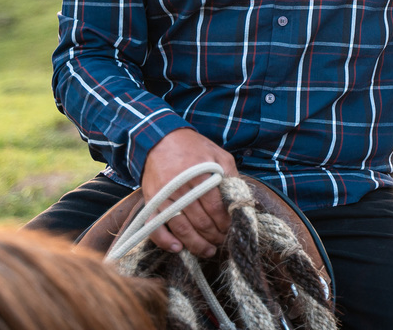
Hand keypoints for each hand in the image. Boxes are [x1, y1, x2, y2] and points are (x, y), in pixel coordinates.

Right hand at [140, 128, 238, 257]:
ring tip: (208, 251)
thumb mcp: (219, 155)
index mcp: (201, 175)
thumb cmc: (194, 149)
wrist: (162, 140)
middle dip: (214, 236)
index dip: (225, 223)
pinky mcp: (150, 201)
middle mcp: (181, 187)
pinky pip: (154, 227)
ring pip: (181, 228)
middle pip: (200, 221)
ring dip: (196, 244)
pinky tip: (178, 248)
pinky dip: (165, 241)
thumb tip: (242, 200)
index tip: (232, 229)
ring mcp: (163, 196)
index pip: (216, 208)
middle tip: (222, 242)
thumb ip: (231, 176)